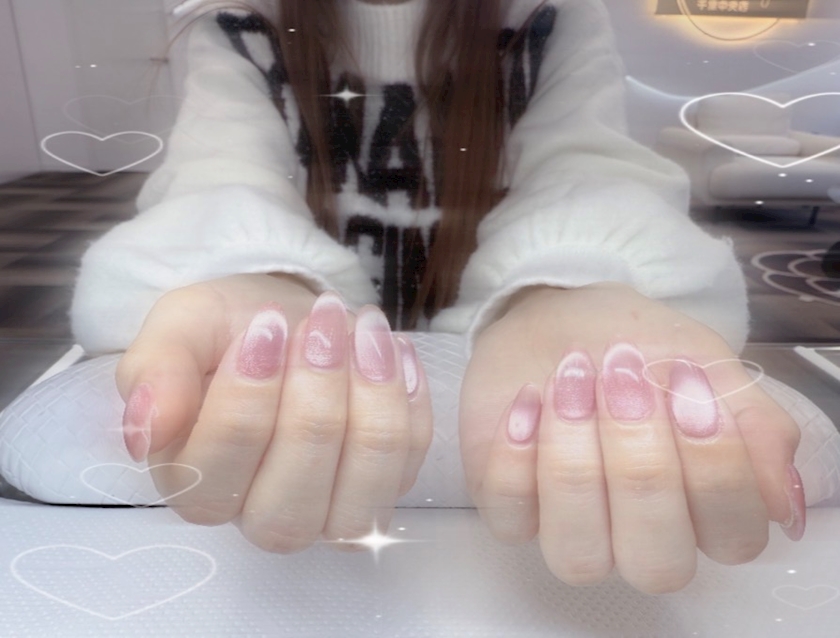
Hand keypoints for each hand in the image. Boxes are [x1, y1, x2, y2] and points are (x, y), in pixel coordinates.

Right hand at [116, 274, 432, 551]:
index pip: (218, 466)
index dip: (248, 392)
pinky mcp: (385, 487)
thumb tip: (146, 426)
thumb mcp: (178, 329)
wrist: (286, 320)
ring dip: (373, 399)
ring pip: (365, 487)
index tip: (266, 322)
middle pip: (296, 487)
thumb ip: (154, 371)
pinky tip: (393, 347)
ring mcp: (329, 512)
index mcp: (194, 485)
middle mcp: (260, 515)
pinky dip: (410, 397)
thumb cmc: (226, 330)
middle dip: (316, 392)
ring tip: (367, 328)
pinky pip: (411, 458)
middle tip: (323, 317)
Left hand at [460, 282, 801, 592]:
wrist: (563, 316)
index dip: (715, 466)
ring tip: (572, 381)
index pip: (732, 537)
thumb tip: (782, 500)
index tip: (688, 381)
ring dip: (575, 461)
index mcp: (702, 511)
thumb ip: (756, 426)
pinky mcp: (511, 510)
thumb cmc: (642, 346)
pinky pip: (510, 519)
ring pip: (578, 553)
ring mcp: (569, 529)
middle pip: (656, 560)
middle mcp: (638, 537)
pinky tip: (528, 399)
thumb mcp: (708, 364)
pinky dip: (516, 454)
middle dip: (641, 462)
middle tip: (625, 375)